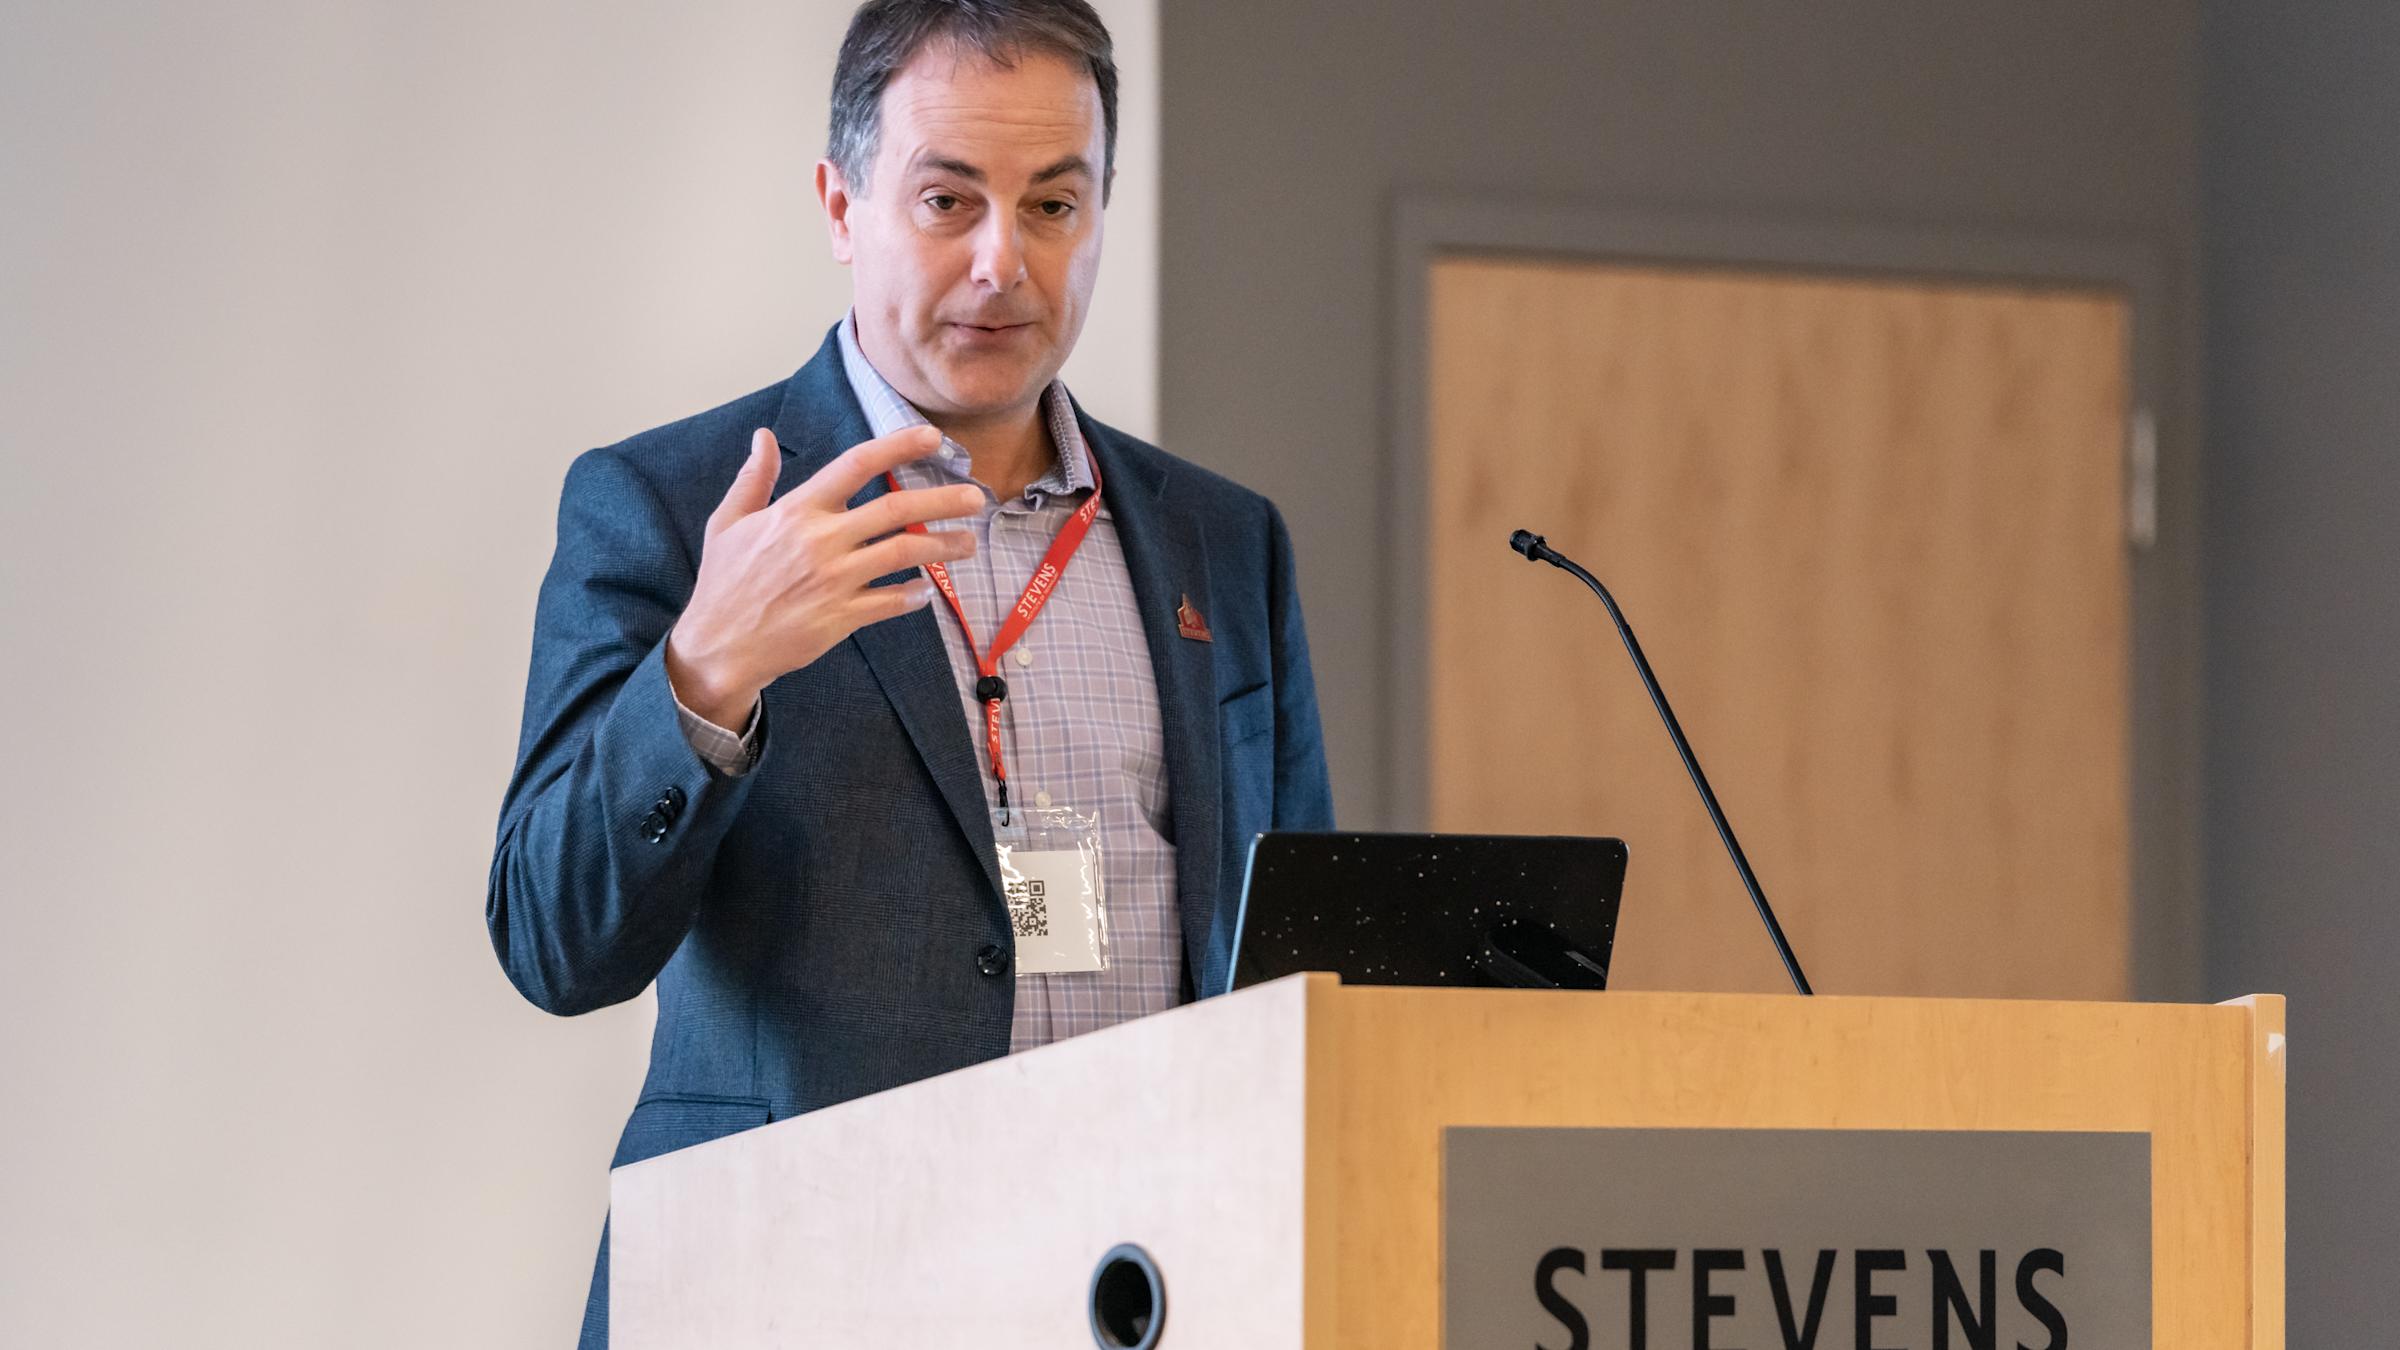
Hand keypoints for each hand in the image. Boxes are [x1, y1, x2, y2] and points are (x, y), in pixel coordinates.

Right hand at [665, 425, 982, 726]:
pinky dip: (914, 595)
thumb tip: (762, 436)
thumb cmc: (723, 582)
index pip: (856, 465)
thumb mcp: (728, 522)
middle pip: (896, 509)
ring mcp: (835, 580)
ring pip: (904, 553)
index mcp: (797, 510)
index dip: (898, 446)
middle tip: (976, 496)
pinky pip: (892, 601)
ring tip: (969, 543)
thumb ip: (754, 478)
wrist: (718, 645)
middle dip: (944, 500)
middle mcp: (821, 540)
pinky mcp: (842, 616)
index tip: (932, 438)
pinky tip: (927, 591)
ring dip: (944, 546)